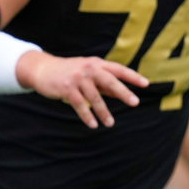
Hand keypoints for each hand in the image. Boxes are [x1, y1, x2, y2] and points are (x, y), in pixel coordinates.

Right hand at [15, 51, 148, 127]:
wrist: (43, 69)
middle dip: (123, 92)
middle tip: (134, 102)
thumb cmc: (69, 72)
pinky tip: (93, 124)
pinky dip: (87, 116)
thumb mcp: (88, 73)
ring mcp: (77, 78)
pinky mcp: (66, 88)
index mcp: (96, 63)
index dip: (132, 76)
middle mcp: (89, 68)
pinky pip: (80, 104)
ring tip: (110, 123)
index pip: (118, 69)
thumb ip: (104, 83)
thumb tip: (123, 94)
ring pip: (95, 97)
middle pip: (109, 81)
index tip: (146, 84)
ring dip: (103, 112)